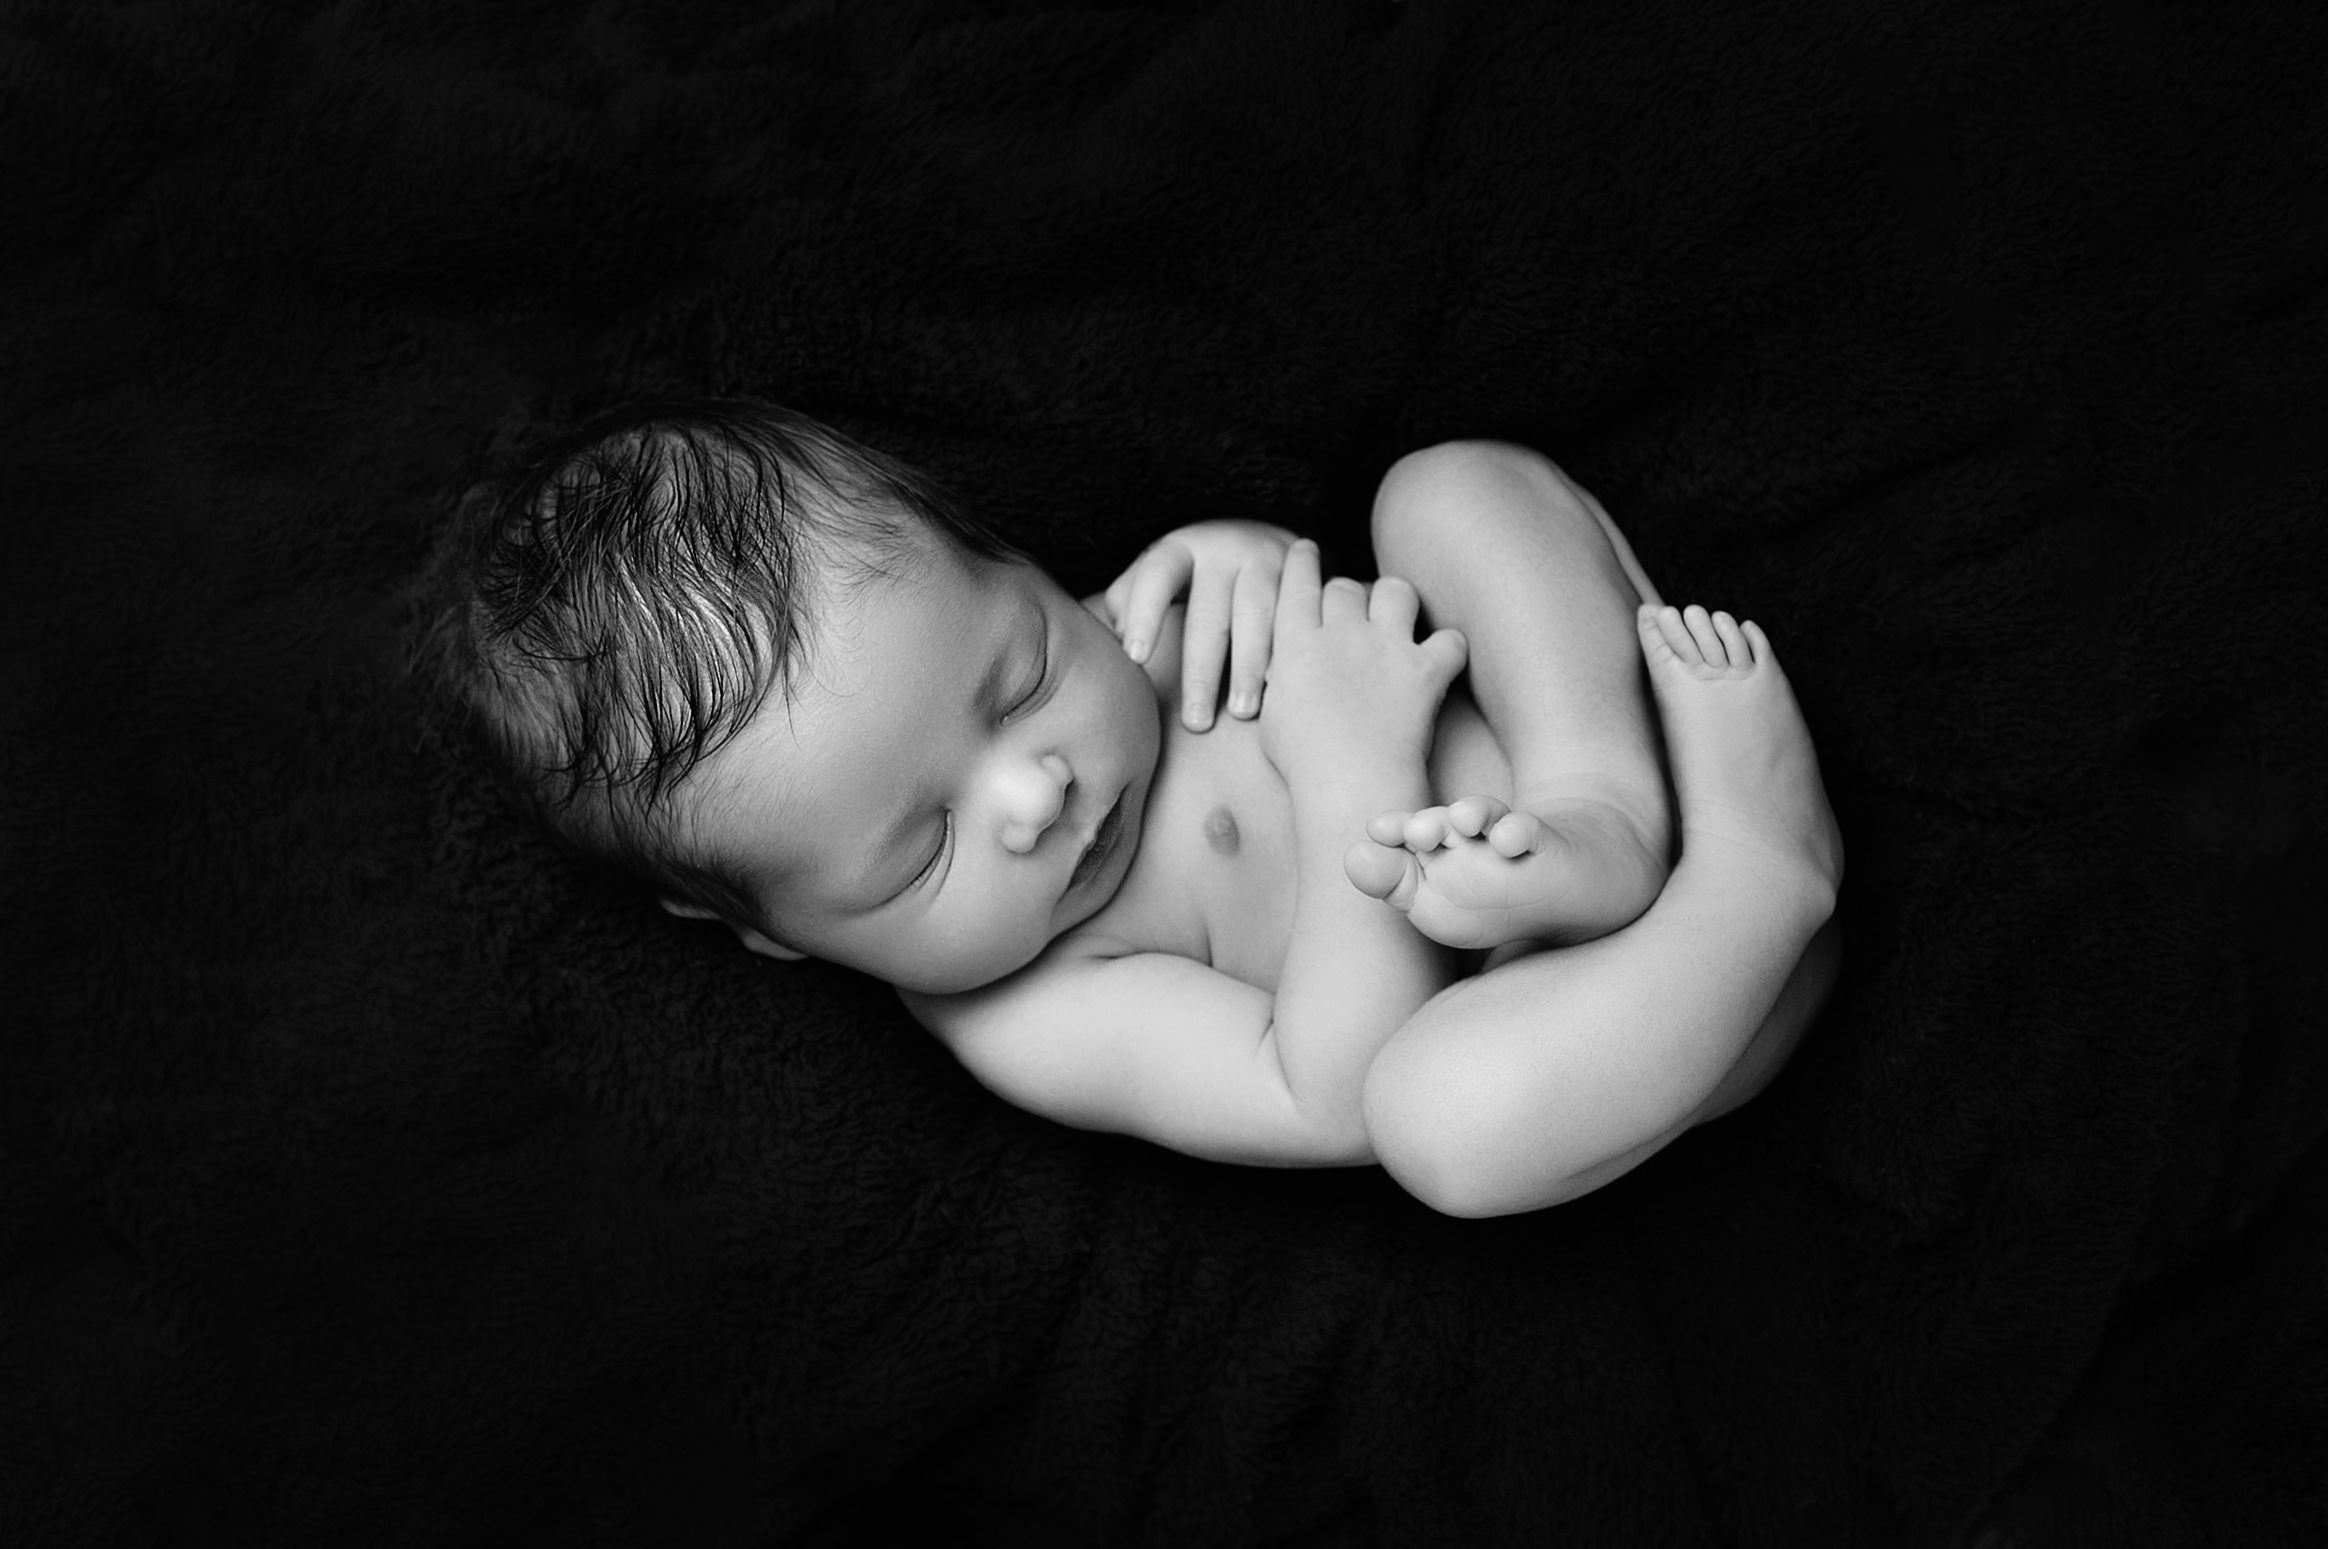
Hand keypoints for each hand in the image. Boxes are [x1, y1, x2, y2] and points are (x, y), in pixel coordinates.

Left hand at [1104, 520, 1298, 729]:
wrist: (1270, 536)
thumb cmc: (1200, 569)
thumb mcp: (1163, 570)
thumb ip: (1130, 596)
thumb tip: (1115, 636)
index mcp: (1182, 548)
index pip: (1157, 576)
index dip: (1145, 614)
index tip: (1136, 658)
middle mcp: (1227, 550)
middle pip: (1210, 615)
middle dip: (1201, 672)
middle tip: (1195, 722)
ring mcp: (1270, 561)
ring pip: (1259, 618)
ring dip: (1248, 668)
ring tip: (1241, 711)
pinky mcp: (1305, 578)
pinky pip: (1297, 620)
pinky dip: (1287, 655)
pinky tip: (1279, 687)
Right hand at [1258, 540, 1466, 784]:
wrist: (1350, 784)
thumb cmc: (1304, 763)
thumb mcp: (1273, 719)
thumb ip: (1281, 685)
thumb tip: (1285, 676)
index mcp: (1296, 644)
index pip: (1298, 584)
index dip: (1302, 562)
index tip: (1307, 549)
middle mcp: (1342, 633)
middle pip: (1346, 587)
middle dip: (1348, 595)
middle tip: (1353, 613)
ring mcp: (1387, 647)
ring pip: (1397, 591)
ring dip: (1397, 602)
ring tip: (1398, 620)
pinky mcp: (1426, 671)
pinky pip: (1450, 640)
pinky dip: (1449, 648)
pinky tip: (1442, 659)